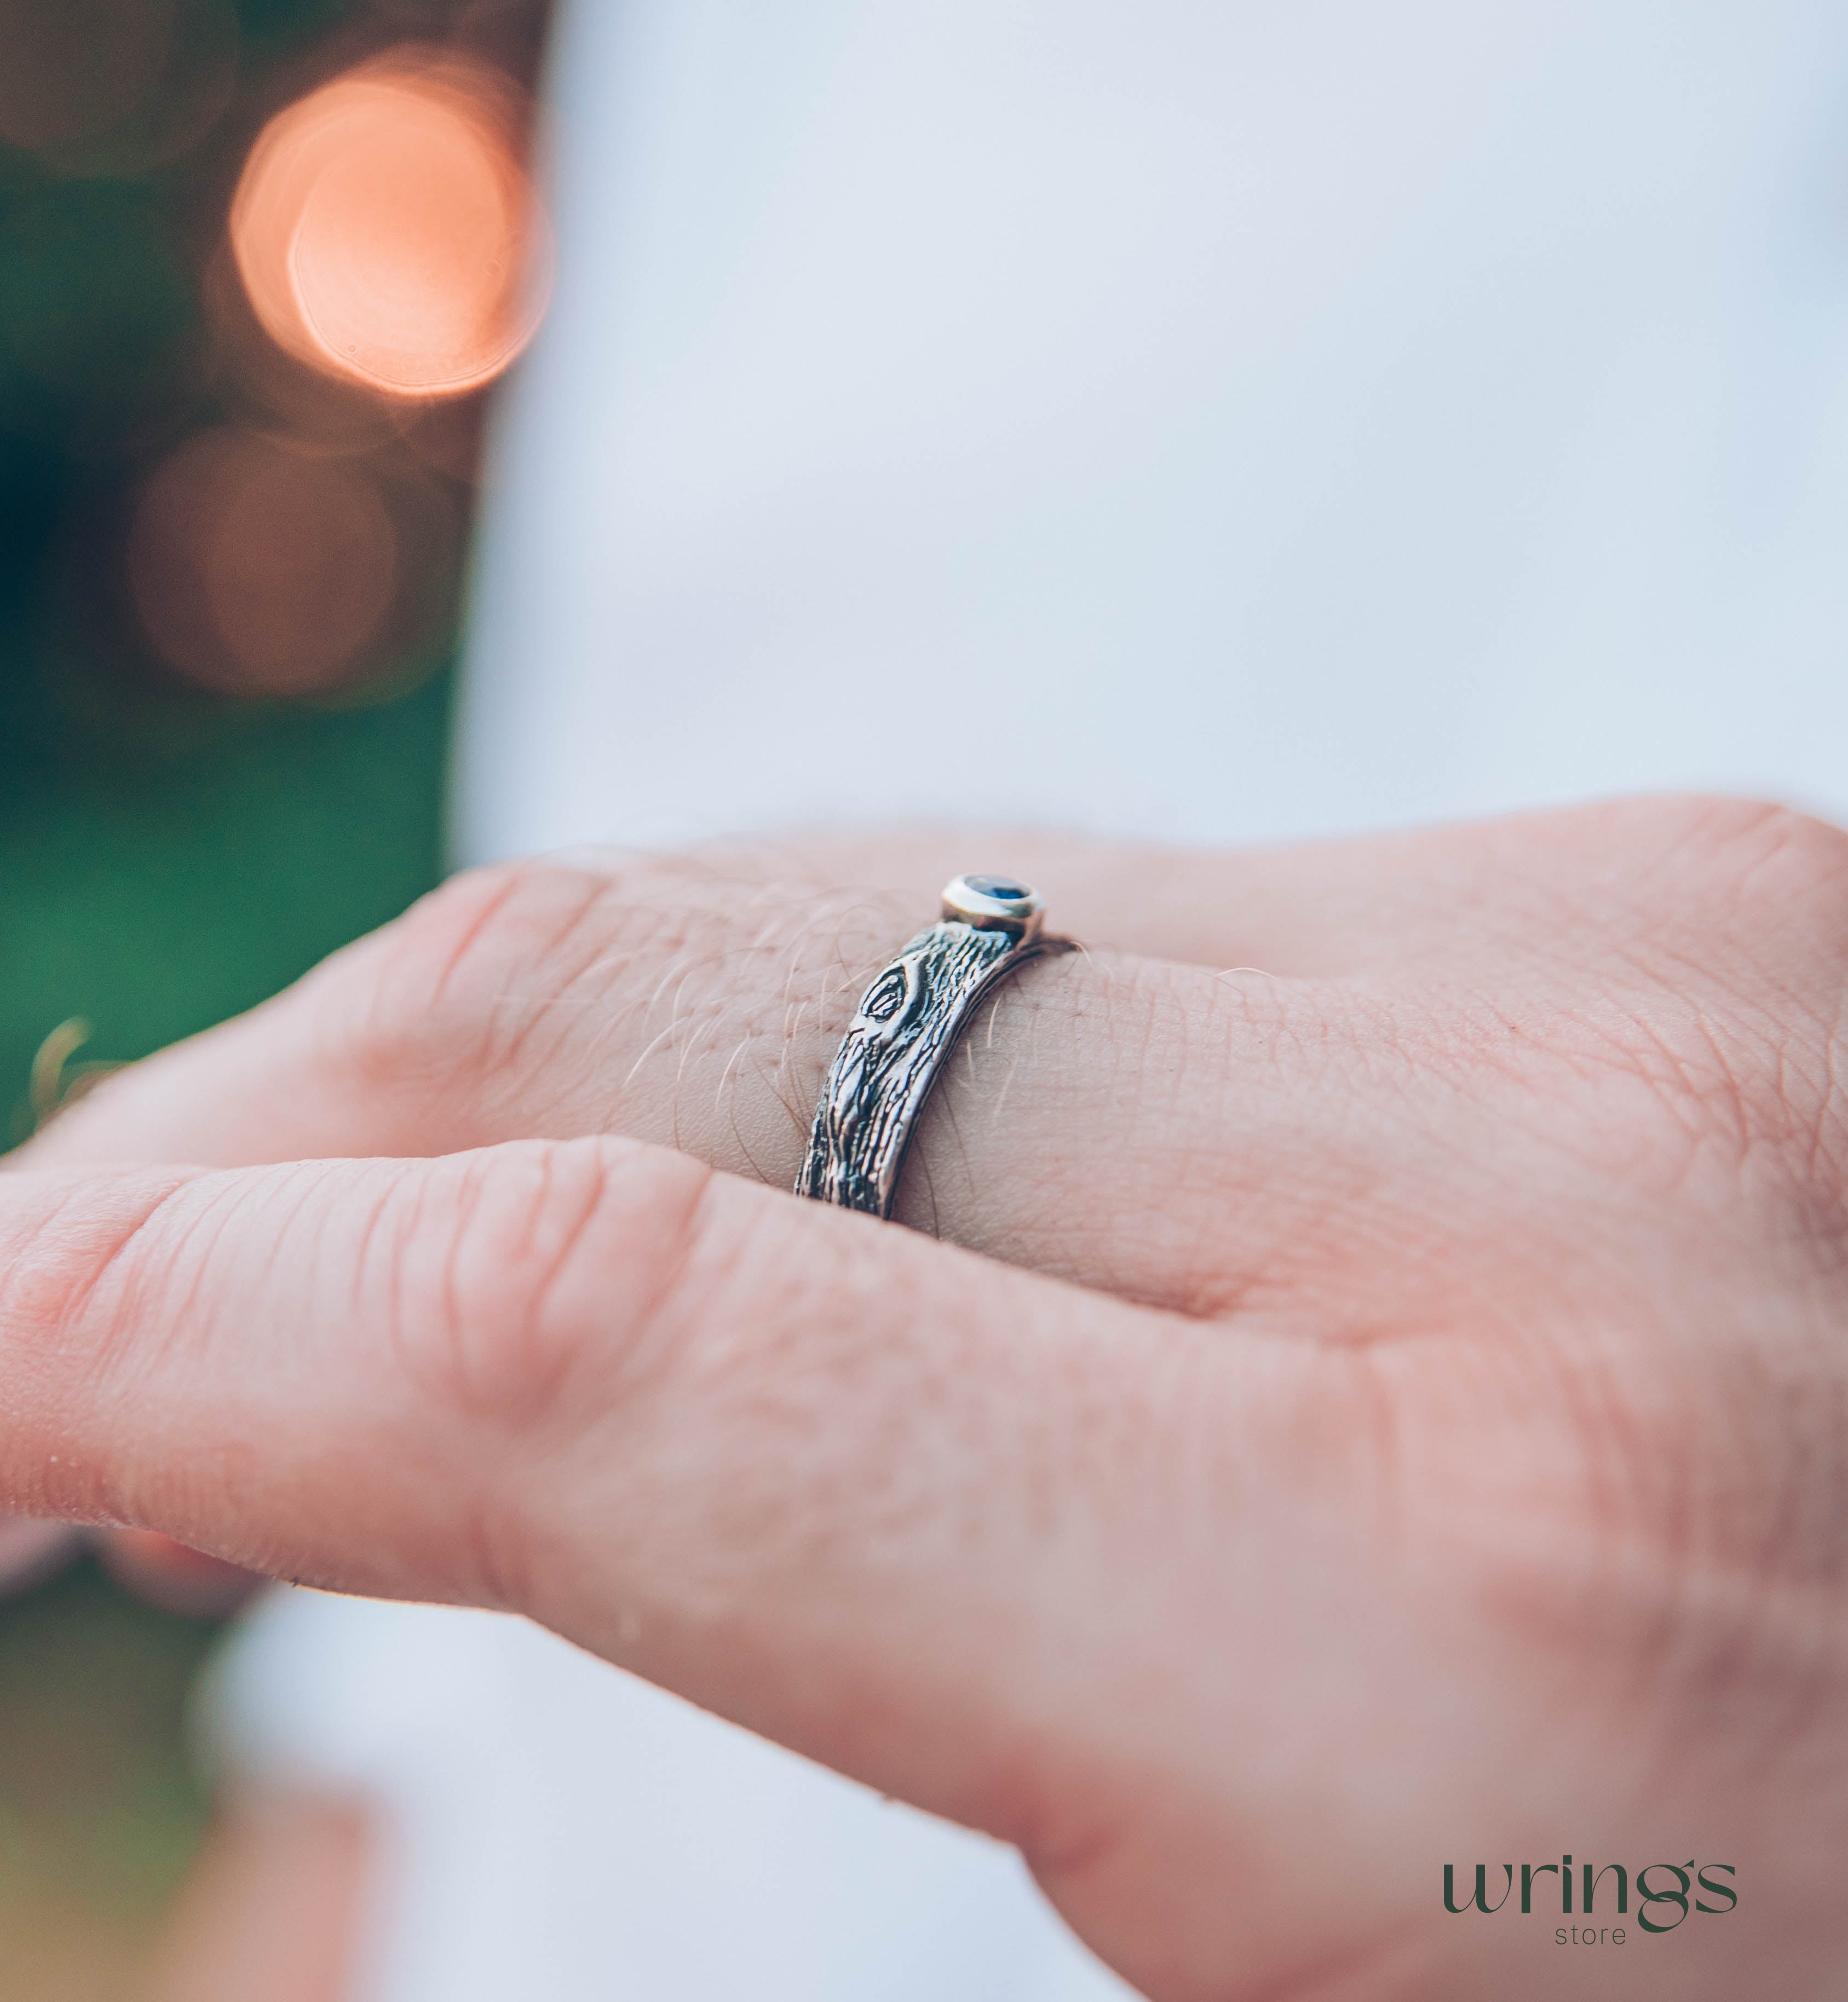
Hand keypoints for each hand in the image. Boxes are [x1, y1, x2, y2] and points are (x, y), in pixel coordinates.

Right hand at [6, 799, 1844, 1999]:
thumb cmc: (1759, 1950)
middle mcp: (1557, 1177)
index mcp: (1478, 1634)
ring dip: (536, 1043)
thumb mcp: (1309, 1955)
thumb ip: (850, 1619)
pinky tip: (729, 1120)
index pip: (622, 1347)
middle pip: (683, 1017)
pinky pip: (1067, 889)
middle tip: (88, 1270)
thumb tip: (429, 1449)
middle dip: (283, 1135)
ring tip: (353, 1204)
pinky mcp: (1631, 874)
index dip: (198, 1319)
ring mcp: (1611, 947)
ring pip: (849, 899)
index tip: (11, 1358)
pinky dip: (818, 996)